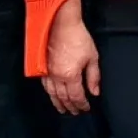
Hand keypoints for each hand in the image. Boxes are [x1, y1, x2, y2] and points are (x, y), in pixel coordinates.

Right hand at [43, 0, 100, 114]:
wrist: (61, 24)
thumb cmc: (78, 38)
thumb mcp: (92, 57)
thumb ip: (93, 76)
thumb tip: (95, 92)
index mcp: (70, 75)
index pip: (76, 96)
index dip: (81, 104)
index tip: (85, 108)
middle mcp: (57, 76)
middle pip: (63, 97)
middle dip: (70, 106)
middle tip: (74, 112)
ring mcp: (47, 72)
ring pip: (52, 93)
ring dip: (58, 103)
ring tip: (62, 109)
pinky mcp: (42, 66)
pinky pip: (45, 85)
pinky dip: (49, 93)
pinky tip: (52, 95)